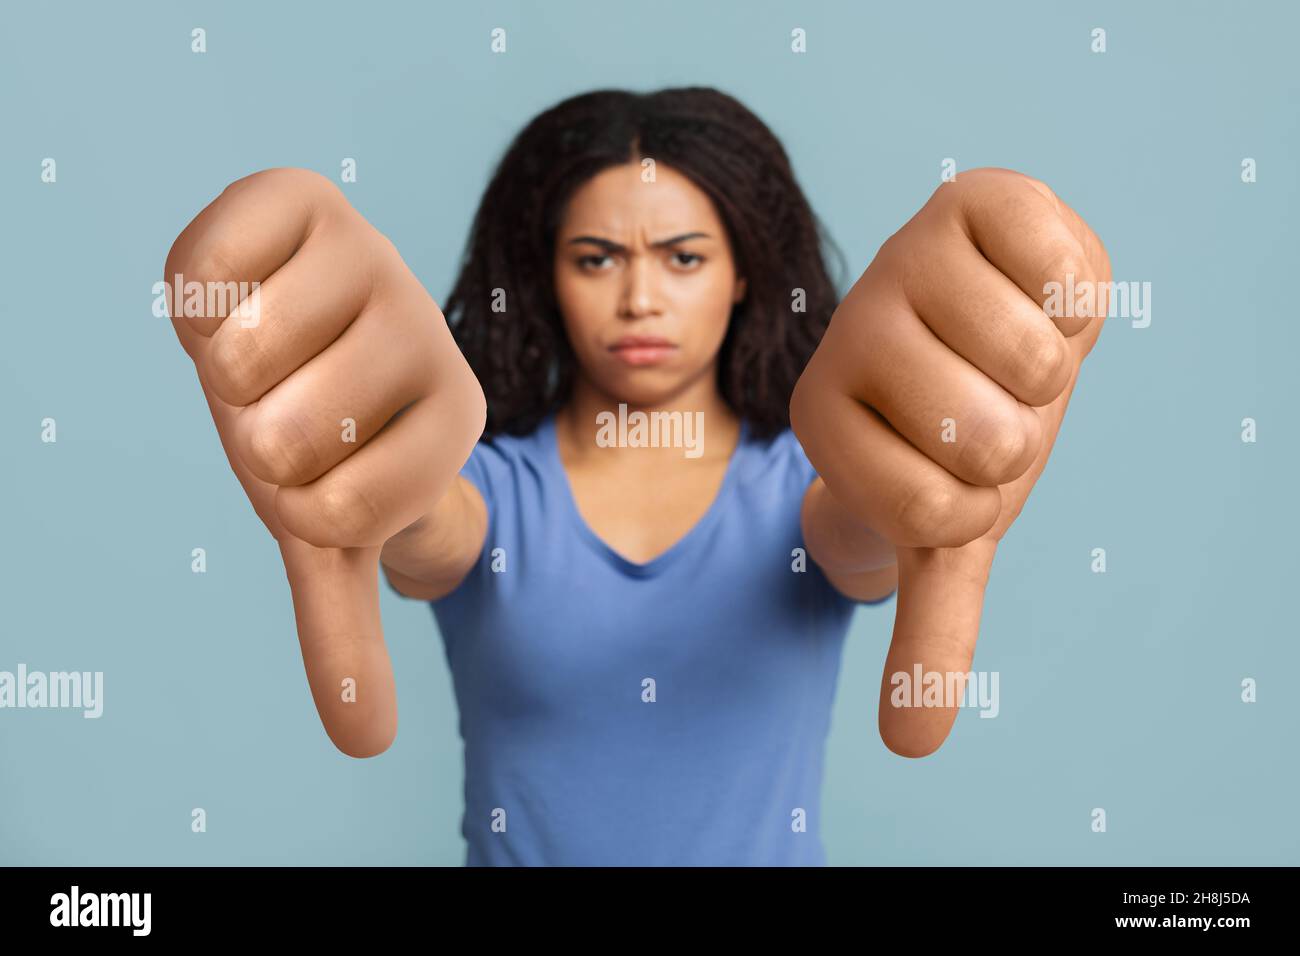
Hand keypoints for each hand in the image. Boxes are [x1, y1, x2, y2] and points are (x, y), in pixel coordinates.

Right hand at [164, 168, 484, 756]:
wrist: (300, 325)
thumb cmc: (324, 436)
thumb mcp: (331, 532)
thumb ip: (346, 631)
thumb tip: (366, 745)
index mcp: (456, 416)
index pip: (340, 510)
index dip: (297, 500)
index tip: (322, 466)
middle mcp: (428, 328)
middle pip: (284, 438)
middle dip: (253, 435)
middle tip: (286, 403)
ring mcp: (370, 253)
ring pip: (243, 359)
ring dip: (222, 373)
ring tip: (265, 349)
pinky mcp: (300, 196)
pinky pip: (203, 271)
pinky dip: (192, 299)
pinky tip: (243, 288)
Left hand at [791, 167, 1109, 756]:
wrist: (988, 323)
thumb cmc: (959, 433)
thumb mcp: (945, 529)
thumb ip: (930, 629)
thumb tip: (911, 750)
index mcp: (821, 416)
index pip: (931, 510)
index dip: (977, 500)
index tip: (952, 464)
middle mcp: (845, 330)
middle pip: (988, 439)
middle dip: (1020, 437)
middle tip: (987, 403)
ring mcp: (903, 258)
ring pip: (1031, 366)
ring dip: (1050, 373)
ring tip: (1008, 349)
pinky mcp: (974, 200)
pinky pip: (1065, 277)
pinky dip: (1079, 302)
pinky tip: (1029, 287)